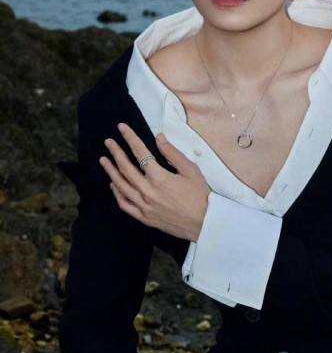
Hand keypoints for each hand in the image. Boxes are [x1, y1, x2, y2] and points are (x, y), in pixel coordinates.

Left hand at [99, 123, 210, 239]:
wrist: (205, 224)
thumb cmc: (200, 196)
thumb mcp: (191, 170)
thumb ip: (173, 153)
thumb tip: (159, 138)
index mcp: (160, 178)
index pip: (140, 153)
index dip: (130, 138)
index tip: (121, 128)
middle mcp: (148, 191)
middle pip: (126, 168)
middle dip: (116, 152)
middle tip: (108, 142)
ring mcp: (144, 206)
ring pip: (121, 186)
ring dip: (111, 171)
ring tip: (104, 160)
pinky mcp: (145, 217)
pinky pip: (125, 204)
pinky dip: (117, 193)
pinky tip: (114, 184)